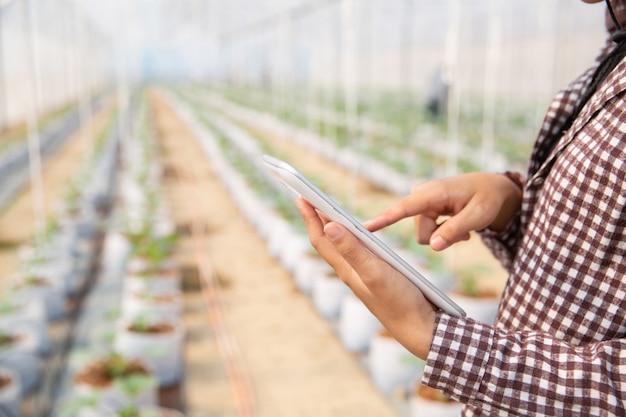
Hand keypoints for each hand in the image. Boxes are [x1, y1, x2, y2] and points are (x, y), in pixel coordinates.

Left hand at [296, 198, 436, 358]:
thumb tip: (328, 226)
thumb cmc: (399, 301)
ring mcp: (362, 275)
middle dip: (317, 219)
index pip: (321, 239)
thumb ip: (353, 250)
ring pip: (340, 247)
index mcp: (347, 269)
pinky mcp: (375, 277)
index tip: (301, 197)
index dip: (310, 217)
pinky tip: (357, 236)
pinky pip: (355, 253)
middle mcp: (350, 271)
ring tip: (326, 212)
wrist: (419, 328)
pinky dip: (351, 238)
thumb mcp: (375, 272)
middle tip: (307, 199)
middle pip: (327, 241)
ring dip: (332, 227)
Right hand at [363, 172, 521, 250]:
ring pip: (424, 235)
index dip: (383, 219)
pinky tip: (459, 226)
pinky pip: (428, 232)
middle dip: (440, 237)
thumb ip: (455, 231)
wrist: (493, 189)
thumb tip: (433, 246)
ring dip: (444, 236)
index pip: (404, 208)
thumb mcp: (478, 216)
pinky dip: (444, 233)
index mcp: (433, 193)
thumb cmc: (488, 199)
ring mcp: (422, 203)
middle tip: (465, 232)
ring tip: (464, 227)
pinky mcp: (424, 210)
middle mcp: (421, 196)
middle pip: (421, 232)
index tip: (364, 227)